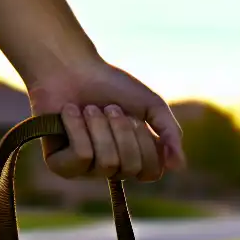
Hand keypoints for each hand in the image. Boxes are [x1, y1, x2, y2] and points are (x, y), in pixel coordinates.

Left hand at [26, 57, 184, 180]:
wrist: (70, 66)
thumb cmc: (111, 86)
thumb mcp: (152, 106)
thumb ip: (171, 134)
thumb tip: (178, 166)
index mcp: (135, 159)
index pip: (151, 172)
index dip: (146, 144)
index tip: (135, 118)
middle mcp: (112, 170)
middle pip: (130, 168)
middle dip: (122, 131)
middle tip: (110, 109)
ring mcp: (86, 171)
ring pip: (107, 162)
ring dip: (100, 126)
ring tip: (89, 109)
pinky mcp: (61, 166)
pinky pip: (81, 157)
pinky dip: (78, 127)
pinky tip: (70, 113)